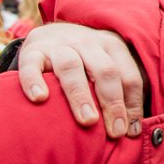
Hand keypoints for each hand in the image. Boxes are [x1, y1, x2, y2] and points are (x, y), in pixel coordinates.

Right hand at [17, 22, 143, 136]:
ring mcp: (58, 46)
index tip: (131, 131)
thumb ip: (120, 89)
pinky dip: (34, 81)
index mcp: (111, 46)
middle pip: (104, 71)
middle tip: (115, 131)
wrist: (49, 31)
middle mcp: (87, 43)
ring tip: (88, 120)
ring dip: (81, 95)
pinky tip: (40, 98)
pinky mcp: (31, 52)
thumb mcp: (106, 64)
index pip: (128, 75)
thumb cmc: (85, 59)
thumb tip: (132, 130)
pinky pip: (31, 65)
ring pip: (70, 67)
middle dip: (112, 102)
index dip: (133, 103)